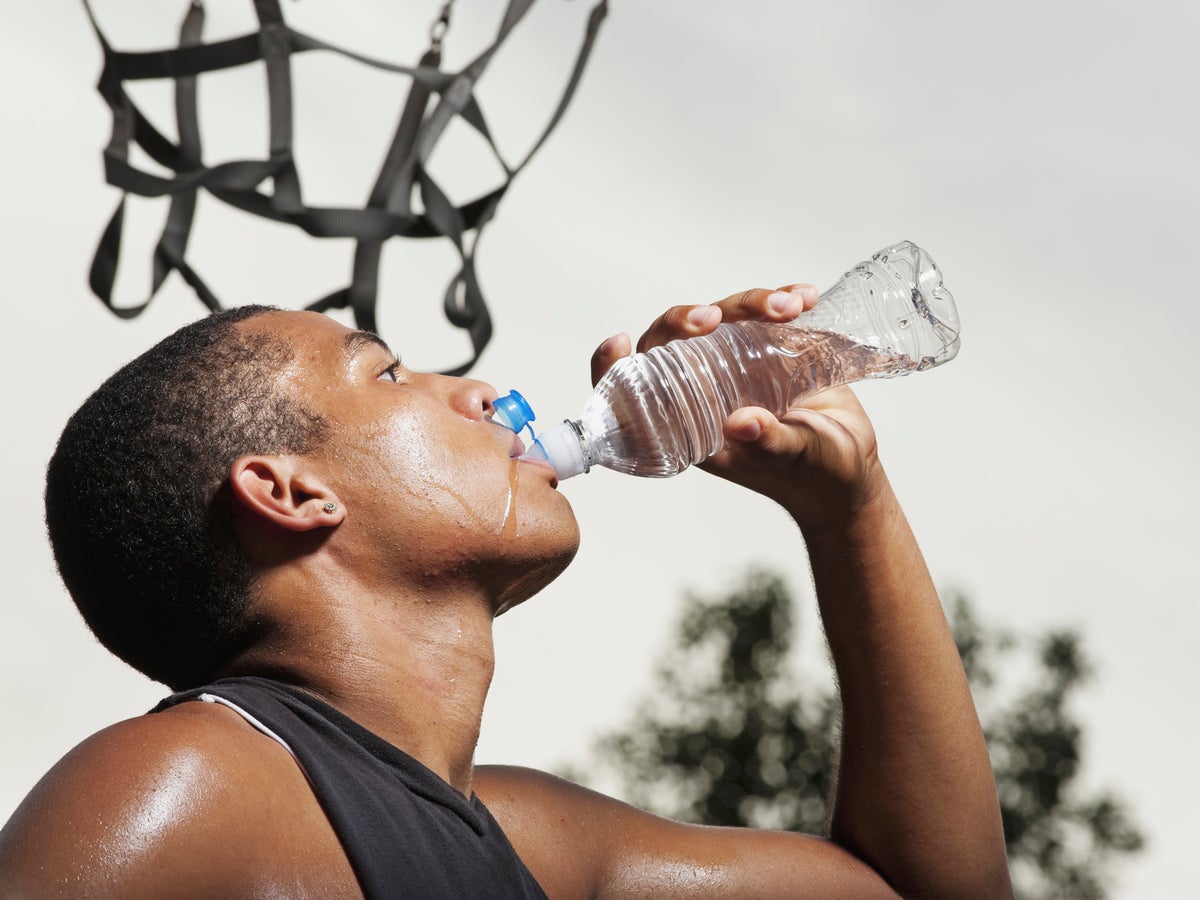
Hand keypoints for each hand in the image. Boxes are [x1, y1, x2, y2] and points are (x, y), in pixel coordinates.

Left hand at [590, 286, 885, 529]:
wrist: (852, 470)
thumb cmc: (813, 477)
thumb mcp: (793, 459)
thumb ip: (767, 442)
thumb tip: (741, 423)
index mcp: (692, 423)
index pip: (635, 391)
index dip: (614, 366)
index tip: (618, 341)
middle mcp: (707, 390)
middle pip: (673, 341)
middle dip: (686, 320)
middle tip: (714, 318)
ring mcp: (739, 366)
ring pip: (722, 318)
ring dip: (749, 303)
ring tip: (790, 308)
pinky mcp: (773, 349)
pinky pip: (766, 315)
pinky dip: (783, 299)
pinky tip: (806, 298)